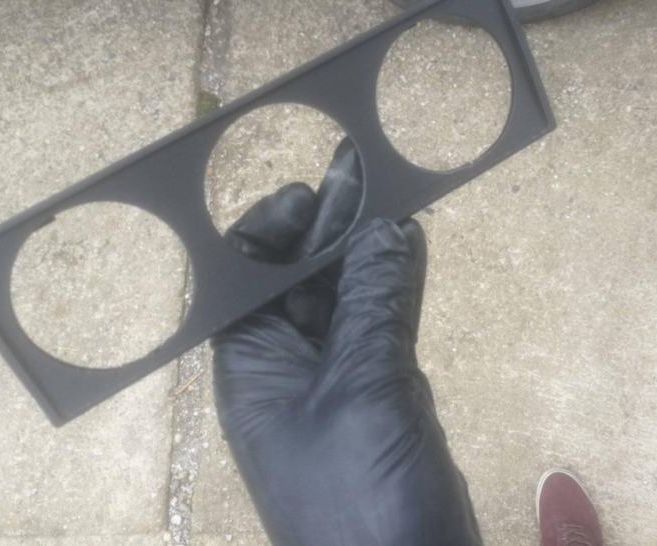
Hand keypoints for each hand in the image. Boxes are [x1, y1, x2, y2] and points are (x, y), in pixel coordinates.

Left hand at [213, 140, 480, 545]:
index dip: (270, 230)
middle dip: (327, 223)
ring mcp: (338, 377)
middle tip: (360, 161)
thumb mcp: (361, 392)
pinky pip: (385, 322)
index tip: (308, 189)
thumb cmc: (358, 495)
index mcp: (252, 366)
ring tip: (390, 186)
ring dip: (367, 245)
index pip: (245, 279)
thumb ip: (373, 305)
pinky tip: (411, 241)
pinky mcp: (382, 391)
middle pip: (300, 278)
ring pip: (348, 295)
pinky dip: (398, 283)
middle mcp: (287, 364)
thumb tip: (386, 229)